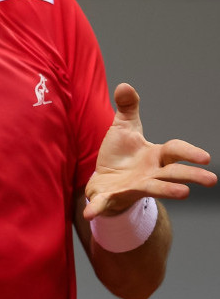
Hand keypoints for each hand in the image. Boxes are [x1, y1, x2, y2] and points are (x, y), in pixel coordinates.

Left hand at [83, 83, 216, 219]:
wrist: (103, 179)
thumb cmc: (120, 155)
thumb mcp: (123, 128)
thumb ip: (127, 108)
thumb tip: (124, 85)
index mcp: (155, 156)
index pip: (174, 151)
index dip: (189, 152)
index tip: (205, 157)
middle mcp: (150, 174)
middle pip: (173, 174)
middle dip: (190, 175)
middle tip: (211, 180)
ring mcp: (133, 187)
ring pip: (153, 189)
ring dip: (168, 191)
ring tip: (184, 193)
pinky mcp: (112, 197)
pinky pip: (105, 203)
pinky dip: (98, 208)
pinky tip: (90, 213)